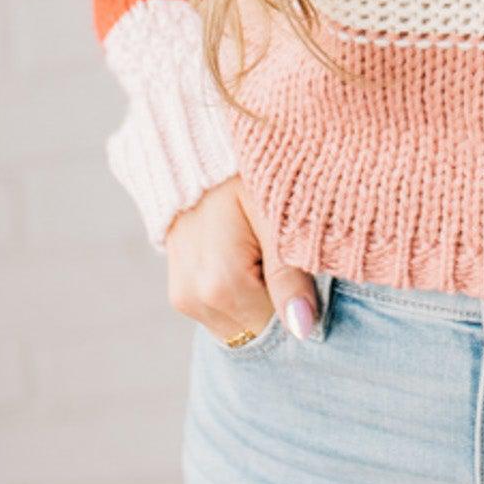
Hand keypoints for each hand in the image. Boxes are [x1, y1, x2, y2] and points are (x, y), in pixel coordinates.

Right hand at [163, 176, 319, 342]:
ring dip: (259, 300)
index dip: (299, 303)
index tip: (304, 266)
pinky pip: (222, 312)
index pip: (277, 328)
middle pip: (256, 331)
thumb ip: (289, 274)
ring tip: (261, 250)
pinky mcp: (180, 292)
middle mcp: (194, 300)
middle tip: (282, 254)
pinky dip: (241, 295)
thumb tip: (303, 329)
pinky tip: (246, 257)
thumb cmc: (245, 175)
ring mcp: (183, 298)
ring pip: (239, 325)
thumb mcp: (276, 215)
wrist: (193, 152)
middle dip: (277, 304)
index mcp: (220, 285)